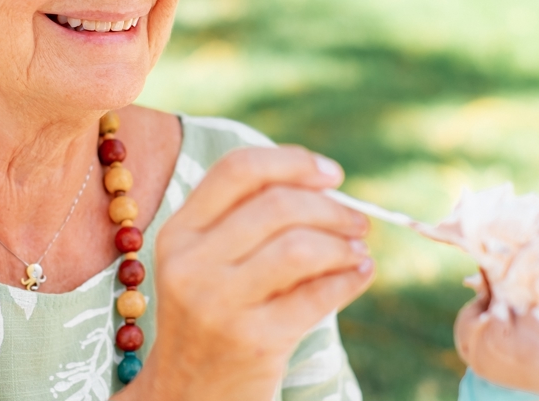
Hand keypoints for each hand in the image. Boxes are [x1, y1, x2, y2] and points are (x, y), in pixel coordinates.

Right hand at [118, 146, 373, 400]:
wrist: (189, 397)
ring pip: (300, 246)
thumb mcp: (206, 265)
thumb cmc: (212, 320)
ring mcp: (219, 304)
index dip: (294, 162)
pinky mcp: (254, 341)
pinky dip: (351, 278)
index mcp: (178, 233)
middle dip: (332, 208)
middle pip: (277, 204)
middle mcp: (191, 264)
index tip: (333, 175)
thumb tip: (328, 187)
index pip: (238, 169)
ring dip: (342, 244)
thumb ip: (248, 222)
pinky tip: (361, 274)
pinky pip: (318, 295)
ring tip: (357, 251)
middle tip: (358, 222)